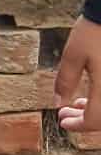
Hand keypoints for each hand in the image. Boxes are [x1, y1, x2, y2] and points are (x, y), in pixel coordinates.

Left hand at [55, 17, 100, 135]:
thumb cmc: (96, 30)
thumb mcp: (73, 56)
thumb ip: (65, 81)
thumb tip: (59, 102)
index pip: (93, 120)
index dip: (76, 124)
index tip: (62, 120)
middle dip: (84, 120)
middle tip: (66, 115)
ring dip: (95, 110)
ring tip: (77, 103)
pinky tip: (94, 91)